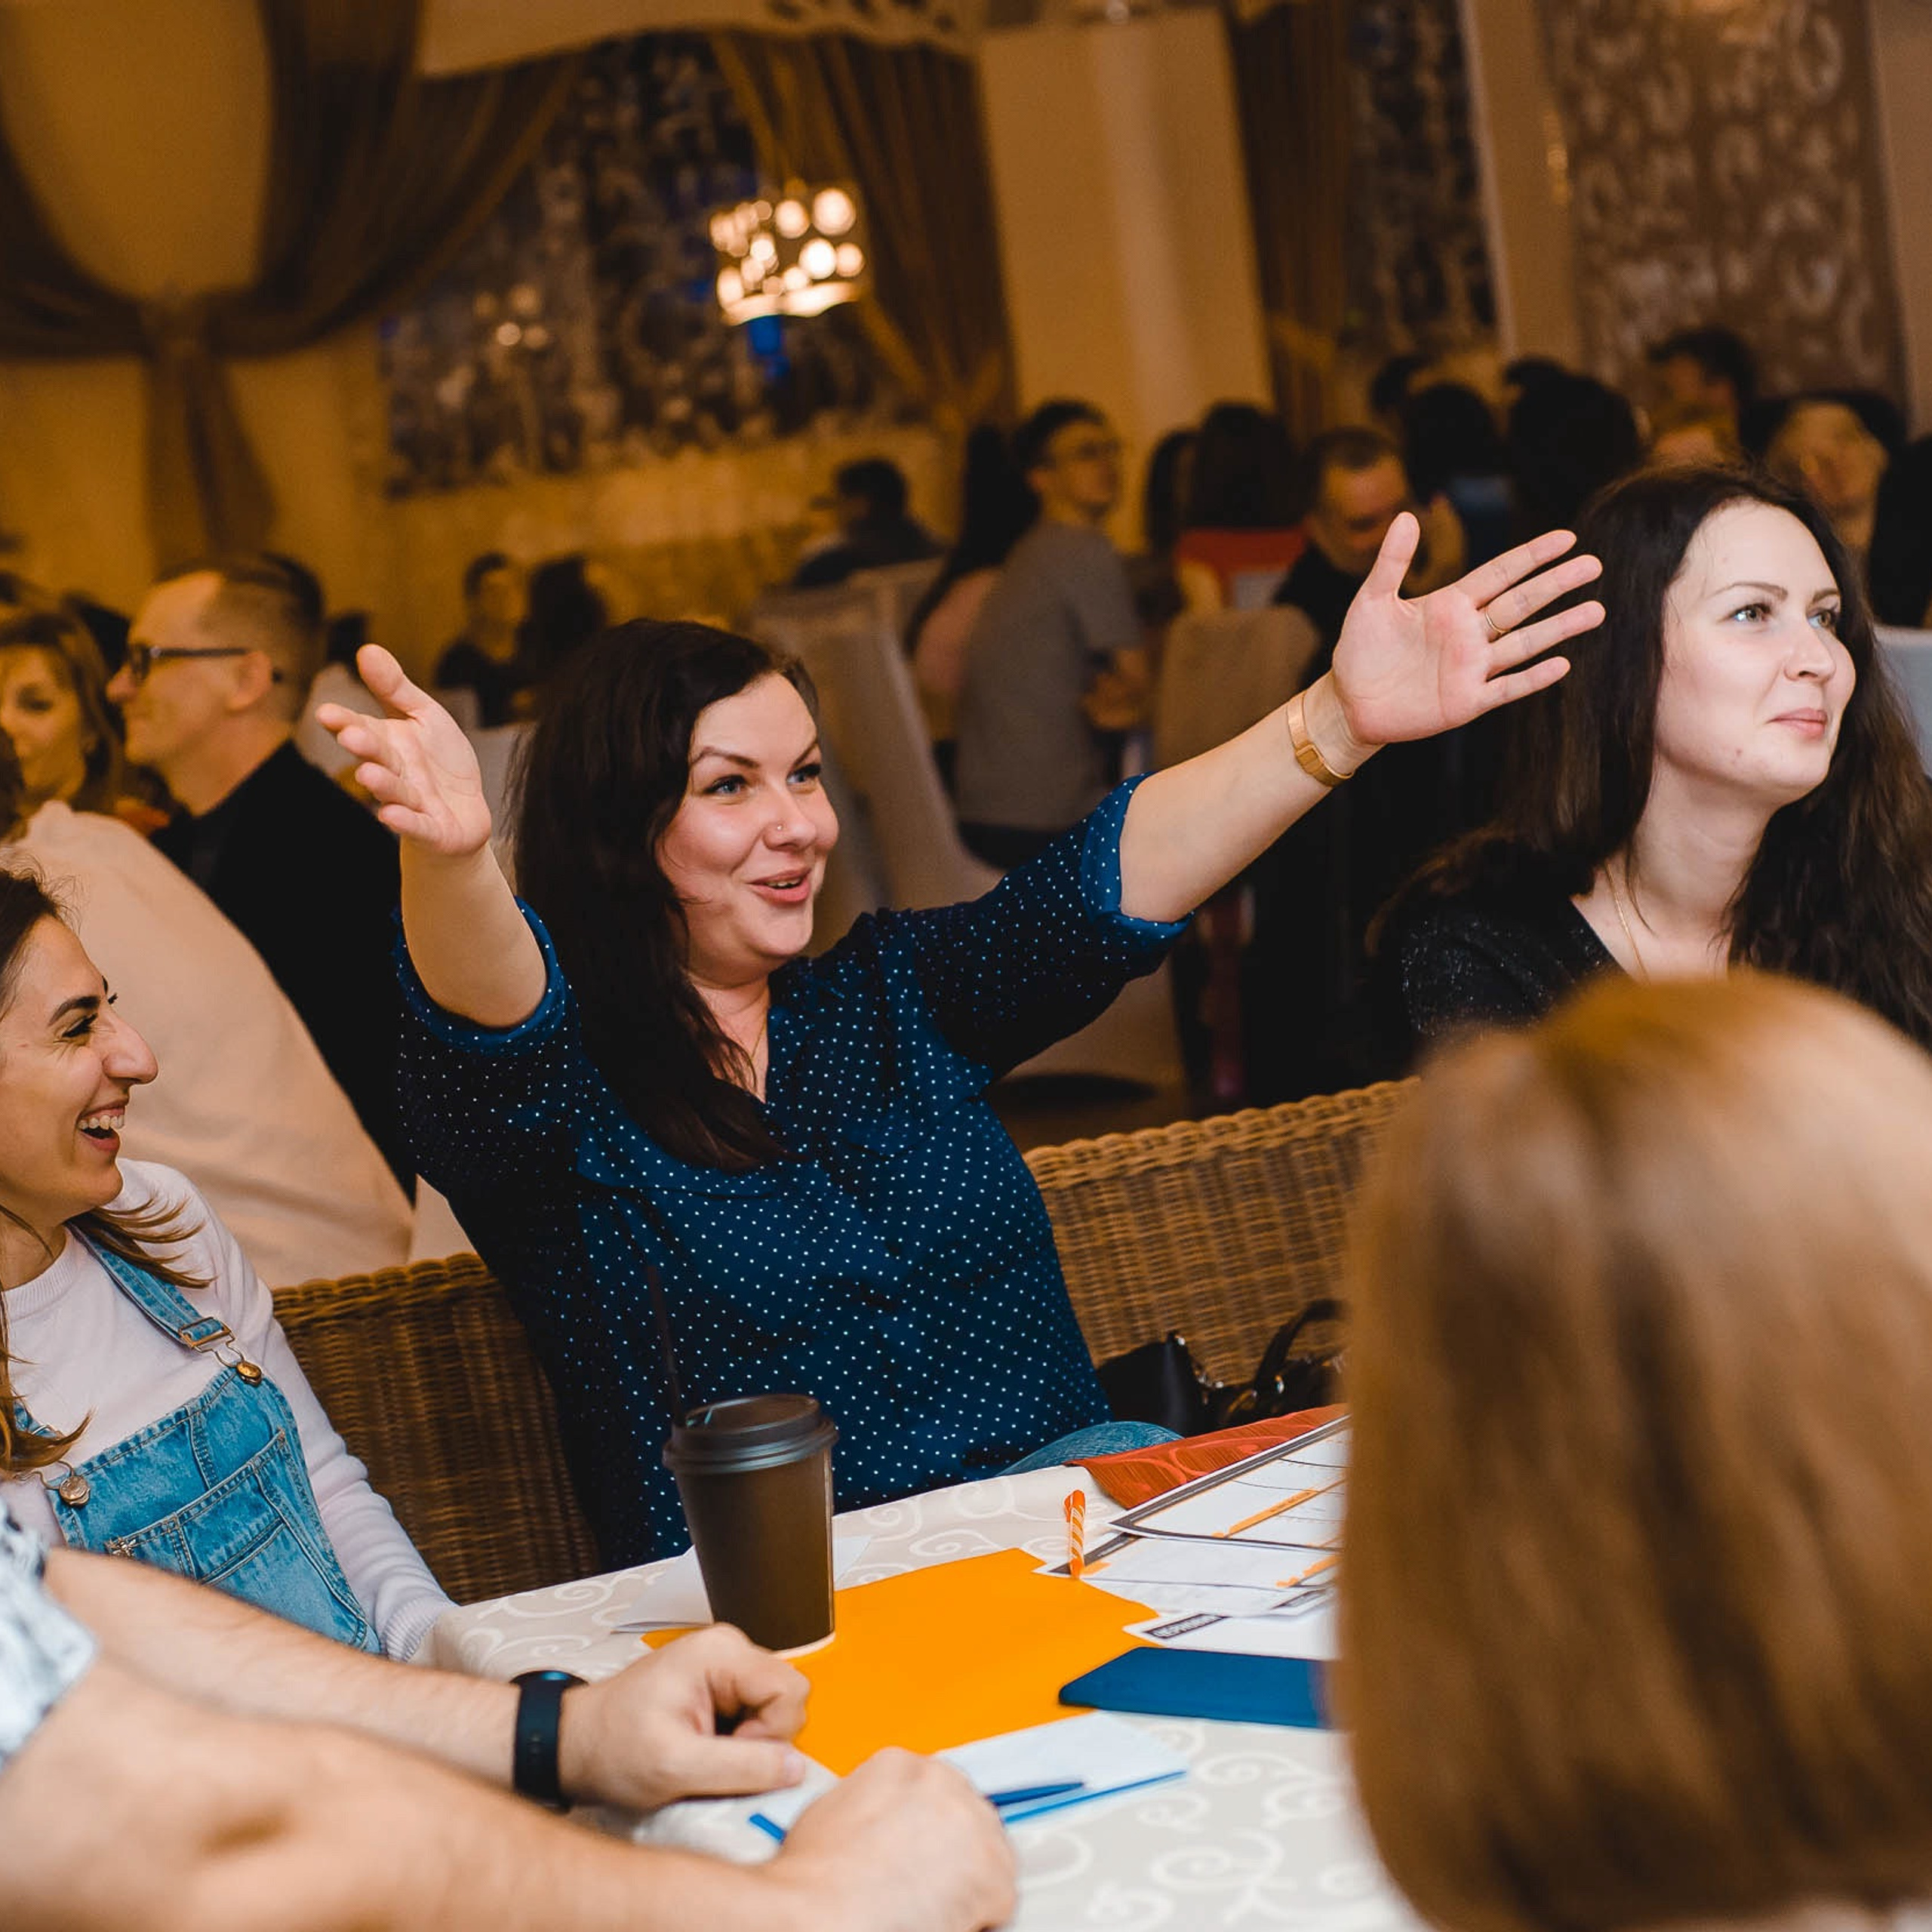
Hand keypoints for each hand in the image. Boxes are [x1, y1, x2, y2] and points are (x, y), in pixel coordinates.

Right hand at [316, 644, 492, 857]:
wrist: (464, 814)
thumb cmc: (440, 762)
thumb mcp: (424, 717)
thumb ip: (395, 689)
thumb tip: (367, 648)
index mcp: (389, 743)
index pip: (362, 728)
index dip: (345, 722)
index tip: (326, 712)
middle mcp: (394, 773)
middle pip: (378, 758)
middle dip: (365, 747)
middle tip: (350, 735)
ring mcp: (411, 803)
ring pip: (394, 792)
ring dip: (381, 784)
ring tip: (368, 774)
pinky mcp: (432, 830)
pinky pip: (417, 826)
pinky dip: (405, 822)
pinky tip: (390, 815)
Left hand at [557, 1624, 809, 1811]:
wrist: (576, 1745)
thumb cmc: (612, 1747)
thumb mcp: (675, 1766)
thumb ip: (740, 1766)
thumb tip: (795, 1767)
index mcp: (720, 1652)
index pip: (790, 1689)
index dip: (772, 1733)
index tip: (733, 1754)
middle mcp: (728, 1649)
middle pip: (787, 1698)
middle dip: (762, 1740)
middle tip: (714, 1758)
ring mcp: (725, 1666)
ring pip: (774, 1709)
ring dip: (749, 1744)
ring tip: (704, 1754)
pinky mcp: (720, 1686)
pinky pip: (755, 1716)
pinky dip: (738, 1742)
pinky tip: (704, 1749)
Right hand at [766, 1749, 1015, 1931]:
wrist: (820, 1910)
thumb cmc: (814, 1877)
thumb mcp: (833, 1811)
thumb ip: (872, 1803)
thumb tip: (881, 1822)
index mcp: (902, 1764)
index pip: (935, 1791)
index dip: (930, 1829)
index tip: (924, 1850)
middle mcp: (943, 1783)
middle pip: (967, 1818)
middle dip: (954, 1851)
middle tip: (930, 1884)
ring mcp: (972, 1824)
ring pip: (990, 1855)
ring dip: (969, 1882)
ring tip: (933, 1907)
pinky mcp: (991, 1871)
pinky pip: (1000, 1899)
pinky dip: (979, 1917)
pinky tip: (944, 1920)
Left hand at [1323, 513, 1604, 759]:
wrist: (1349, 703)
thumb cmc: (1359, 650)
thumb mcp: (1371, 601)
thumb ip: (1392, 563)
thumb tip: (1405, 515)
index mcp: (1450, 604)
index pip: (1500, 574)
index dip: (1532, 556)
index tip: (1566, 538)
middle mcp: (1469, 633)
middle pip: (1522, 603)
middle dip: (1557, 584)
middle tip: (1594, 566)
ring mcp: (1472, 667)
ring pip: (1524, 643)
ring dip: (1559, 628)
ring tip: (1596, 611)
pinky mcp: (1467, 701)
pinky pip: (1507, 687)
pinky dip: (1533, 678)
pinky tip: (1561, 664)